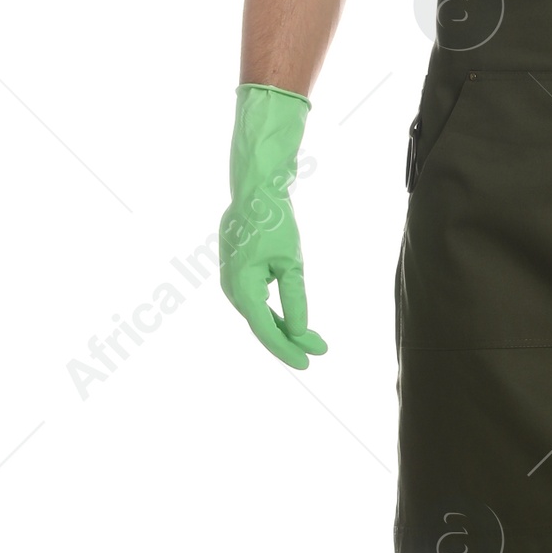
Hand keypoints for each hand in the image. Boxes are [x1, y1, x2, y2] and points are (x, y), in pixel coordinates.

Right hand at [219, 83, 327, 369]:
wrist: (255, 191)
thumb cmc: (274, 223)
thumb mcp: (291, 263)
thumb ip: (295, 299)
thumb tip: (300, 331)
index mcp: (242, 288)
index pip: (266, 329)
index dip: (288, 348)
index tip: (310, 361)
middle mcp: (232, 290)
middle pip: (262, 325)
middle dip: (291, 340)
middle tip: (320, 352)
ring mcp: (232, 282)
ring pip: (259, 314)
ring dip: (283, 328)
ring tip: (311, 340)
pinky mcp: (237, 273)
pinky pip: (256, 301)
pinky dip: (274, 312)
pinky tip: (290, 320)